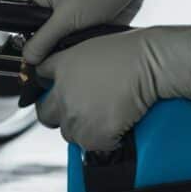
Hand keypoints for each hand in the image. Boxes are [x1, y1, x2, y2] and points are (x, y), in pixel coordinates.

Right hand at [22, 0, 145, 64]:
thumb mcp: (65, 18)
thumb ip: (43, 39)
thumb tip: (28, 57)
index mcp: (43, 5)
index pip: (26, 30)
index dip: (30, 48)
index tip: (35, 62)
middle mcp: (56, 15)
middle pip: (46, 43)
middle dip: (53, 52)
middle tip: (60, 58)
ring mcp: (73, 24)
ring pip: (64, 47)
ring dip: (71, 51)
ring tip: (80, 50)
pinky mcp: (89, 30)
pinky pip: (81, 47)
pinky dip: (85, 50)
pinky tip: (90, 50)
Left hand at [36, 25, 190, 150]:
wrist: (151, 65)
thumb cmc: (132, 51)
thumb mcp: (93, 45)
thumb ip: (76, 61)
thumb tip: (75, 75)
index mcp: (61, 66)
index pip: (39, 77)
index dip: (48, 86)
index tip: (56, 90)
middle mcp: (63, 92)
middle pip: (44, 113)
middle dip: (58, 114)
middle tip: (79, 112)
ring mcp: (76, 116)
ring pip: (68, 133)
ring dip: (82, 129)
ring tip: (104, 117)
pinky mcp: (93, 135)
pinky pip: (91, 146)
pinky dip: (104, 141)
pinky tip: (117, 126)